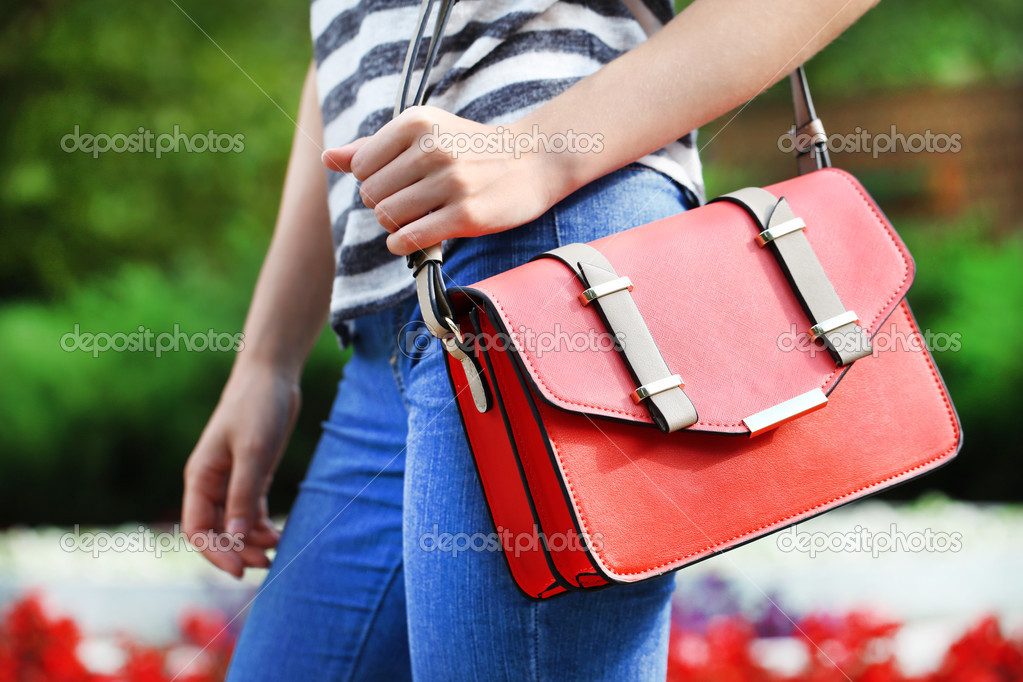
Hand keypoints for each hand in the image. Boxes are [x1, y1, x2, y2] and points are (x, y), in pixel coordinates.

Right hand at [181, 361, 299, 577]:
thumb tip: (235, 534)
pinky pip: (252, 512)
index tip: (239, 568)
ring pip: (235, 525)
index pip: (195, 528)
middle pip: (216, 531)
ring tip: (276, 551)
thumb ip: (242, 492)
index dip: (214, 552)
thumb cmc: (257, 407)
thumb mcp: (252, 451)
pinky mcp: (253, 476)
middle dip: (237, 551)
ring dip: (252, 542)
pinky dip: (263, 527)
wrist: (273, 377)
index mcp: (200, 477)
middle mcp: (211, 483)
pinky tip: (278, 535)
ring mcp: (232, 481)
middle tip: (266, 563)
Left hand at [321, 106, 567, 255]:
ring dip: (394, 226)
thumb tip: (328, 158)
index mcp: (416, 122)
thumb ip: (373, 146)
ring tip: (415, 219)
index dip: (373, 180)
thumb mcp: (424, 133)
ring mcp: (450, 182)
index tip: (396, 182)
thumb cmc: (469, 148)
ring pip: (387, 217)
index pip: (361, 166)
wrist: (531, 160)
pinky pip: (410, 238)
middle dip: (383, 205)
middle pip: (371, 194)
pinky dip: (403, 244)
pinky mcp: (465, 215)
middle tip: (408, 204)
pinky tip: (414, 238)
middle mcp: (431, 148)